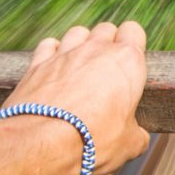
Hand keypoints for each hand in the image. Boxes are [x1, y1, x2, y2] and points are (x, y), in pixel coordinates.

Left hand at [0, 21, 149, 174]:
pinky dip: (52, 53)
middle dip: (108, 43)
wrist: (41, 145)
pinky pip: (49, 45)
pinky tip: (55, 69)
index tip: (130, 64)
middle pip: (106, 29)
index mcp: (127, 61)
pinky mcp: (37, 64)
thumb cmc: (93, 141)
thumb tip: (137, 138)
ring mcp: (65, 53)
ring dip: (81, 44)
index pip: (134, 31)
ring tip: (81, 67)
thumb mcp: (129, 144)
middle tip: (107, 70)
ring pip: (78, 32)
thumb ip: (137, 133)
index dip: (133, 44)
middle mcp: (97, 49)